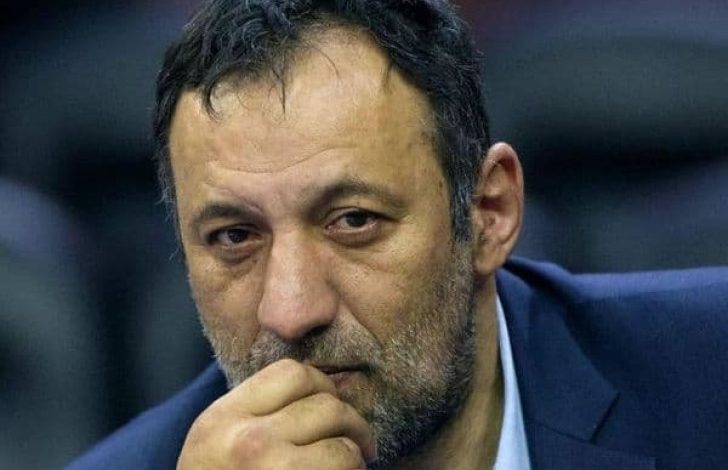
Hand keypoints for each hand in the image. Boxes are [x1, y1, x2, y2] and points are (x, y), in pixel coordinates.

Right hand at [177, 359, 377, 468]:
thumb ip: (258, 411)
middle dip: (352, 424)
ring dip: (356, 458)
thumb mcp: (217, 440)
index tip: (329, 406)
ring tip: (351, 467)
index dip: (322, 386)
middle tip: (359, 442)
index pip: (294, 372)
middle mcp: (248, 443)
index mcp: (224, 418)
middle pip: (328, 406)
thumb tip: (328, 387)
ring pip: (344, 447)